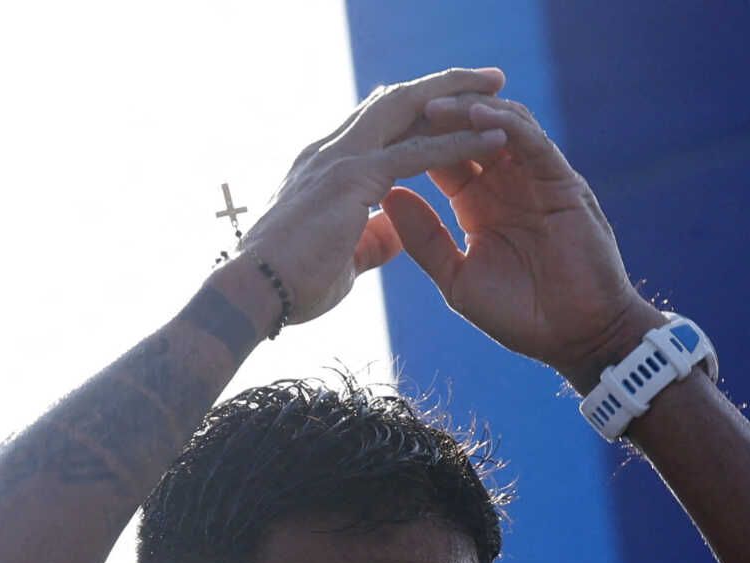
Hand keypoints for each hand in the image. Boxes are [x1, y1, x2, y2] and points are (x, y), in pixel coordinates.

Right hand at [235, 69, 513, 327]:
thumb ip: (370, 240)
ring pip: (409, 109)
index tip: (449, 107)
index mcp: (324, 167)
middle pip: (395, 102)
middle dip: (442, 86)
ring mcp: (341, 159)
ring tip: (498, 87)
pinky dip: (459, 142)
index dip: (415, 113)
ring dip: (457, 97)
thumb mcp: (341, 260)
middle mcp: (331, 151)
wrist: (250, 296)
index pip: (377, 125)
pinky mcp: (354, 178)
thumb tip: (396, 231)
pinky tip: (494, 137)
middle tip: (486, 79)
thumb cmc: (288, 288)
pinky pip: (418, 152)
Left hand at [375, 95, 663, 384]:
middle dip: (435, 115)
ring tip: (431, 107)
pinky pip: (532, 141)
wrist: (574, 338)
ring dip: (465, 111)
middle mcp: (505, 181)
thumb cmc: (518, 315)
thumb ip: (424, 239)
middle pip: (467, 129)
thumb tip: (388, 196)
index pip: (440, 154)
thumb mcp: (457, 278)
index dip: (411, 139)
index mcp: (476, 201)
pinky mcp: (562, 181)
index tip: (374, 130)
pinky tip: (476, 115)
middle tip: (399, 103)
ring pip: (498, 124)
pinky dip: (505, 124)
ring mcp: (534, 177)